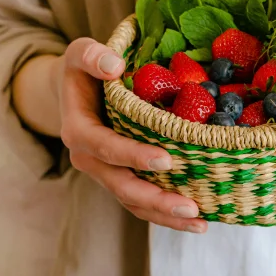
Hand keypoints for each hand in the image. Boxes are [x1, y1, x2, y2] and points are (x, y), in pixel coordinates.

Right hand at [58, 38, 206, 232]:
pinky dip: (165, 213)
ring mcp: (105, 173)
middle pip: (122, 186)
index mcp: (78, 130)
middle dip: (156, 200)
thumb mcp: (80, 53)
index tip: (166, 160)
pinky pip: (141, 202)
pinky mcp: (120, 178)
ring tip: (200, 222)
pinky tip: (194, 219)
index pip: (105, 148)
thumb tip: (114, 65)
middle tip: (191, 207)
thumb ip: (92, 56)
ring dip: (165, 215)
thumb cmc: (85, 69)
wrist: (76, 91)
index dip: (133, 156)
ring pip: (134, 202)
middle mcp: (89, 159)